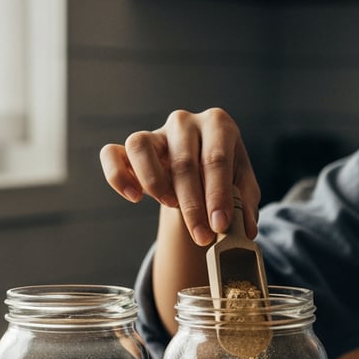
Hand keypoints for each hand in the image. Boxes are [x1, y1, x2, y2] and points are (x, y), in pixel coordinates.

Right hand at [99, 108, 260, 245]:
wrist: (201, 167)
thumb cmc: (224, 175)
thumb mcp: (243, 187)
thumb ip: (246, 206)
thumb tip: (246, 232)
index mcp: (218, 124)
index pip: (217, 159)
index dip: (218, 195)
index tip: (220, 225)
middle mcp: (185, 122)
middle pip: (184, 162)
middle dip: (193, 206)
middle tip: (202, 237)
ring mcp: (156, 132)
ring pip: (141, 148)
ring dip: (155, 183)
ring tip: (171, 206)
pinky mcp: (131, 147)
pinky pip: (112, 154)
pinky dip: (118, 176)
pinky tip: (134, 197)